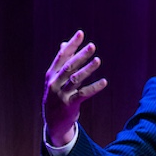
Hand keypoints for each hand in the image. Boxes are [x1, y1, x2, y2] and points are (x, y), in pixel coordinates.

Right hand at [43, 30, 106, 146]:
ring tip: (98, 60)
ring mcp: (61, 94)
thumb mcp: (55, 79)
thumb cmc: (57, 95)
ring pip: (75, 79)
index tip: (81, 33)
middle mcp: (54, 83)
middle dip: (80, 55)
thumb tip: (64, 43)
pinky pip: (83, 94)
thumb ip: (61, 62)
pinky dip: (94, 88)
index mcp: (51, 74)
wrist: (53, 121)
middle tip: (92, 46)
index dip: (71, 45)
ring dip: (87, 69)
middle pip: (69, 66)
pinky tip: (104, 82)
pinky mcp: (69, 104)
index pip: (61, 56)